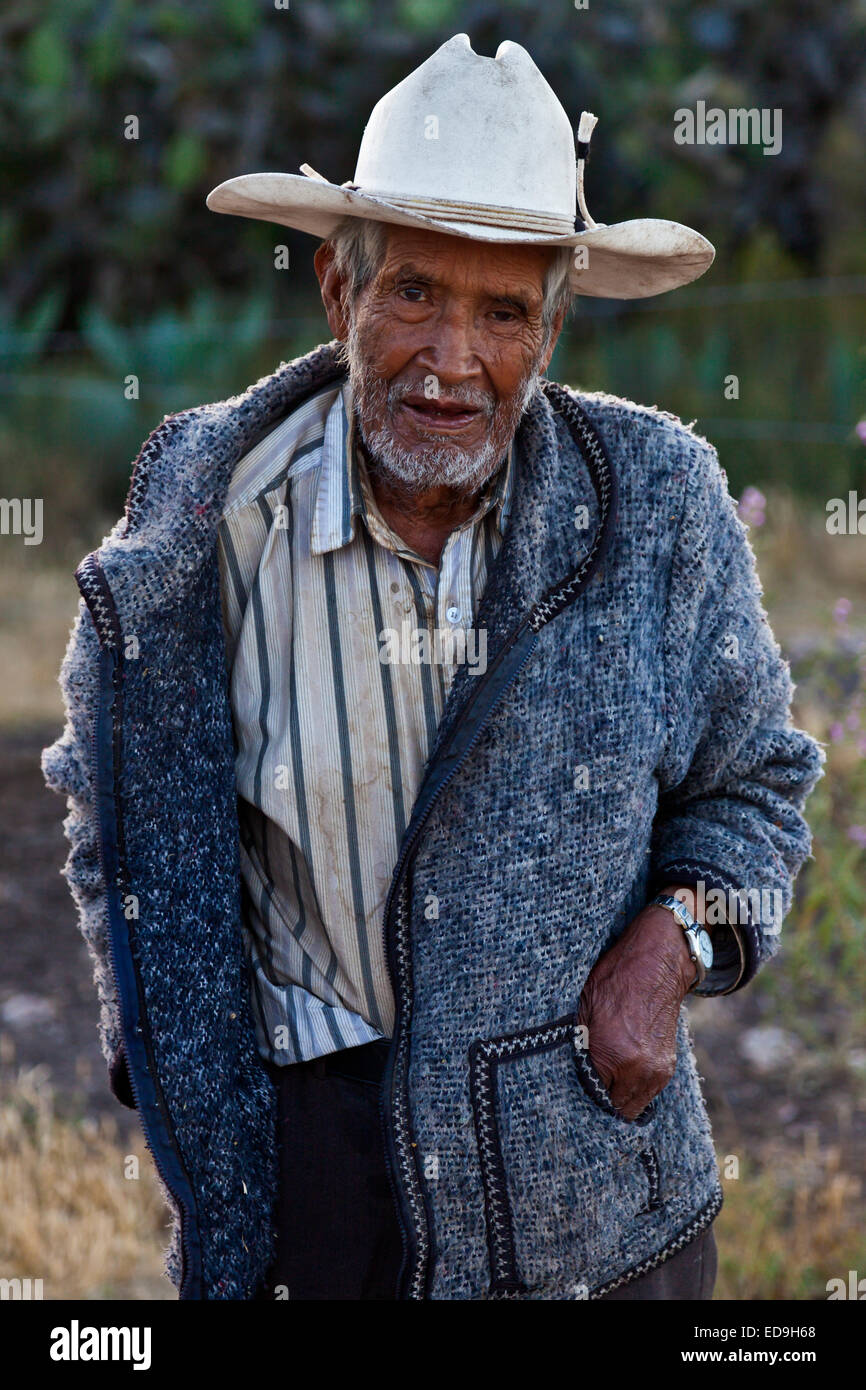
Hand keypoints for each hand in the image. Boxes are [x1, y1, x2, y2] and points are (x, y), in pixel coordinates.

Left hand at [576, 886, 699, 1119]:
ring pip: (631, 1106)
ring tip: (600, 1082)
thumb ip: (574, 1048)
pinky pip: (644, 1093)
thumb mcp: (581, 1008)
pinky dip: (630, 1089)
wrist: (657, 963)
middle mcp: (639, 1069)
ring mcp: (657, 1070)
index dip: (578, 1101)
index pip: (592, 1100)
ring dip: (616, 1099)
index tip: (568, 1098)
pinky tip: (616, 1072)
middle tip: (582, 1094)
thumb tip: (558, 1072)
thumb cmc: (614, 980)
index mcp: (614, 1054)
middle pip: (614, 1111)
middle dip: (598, 1105)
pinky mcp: (667, 1067)